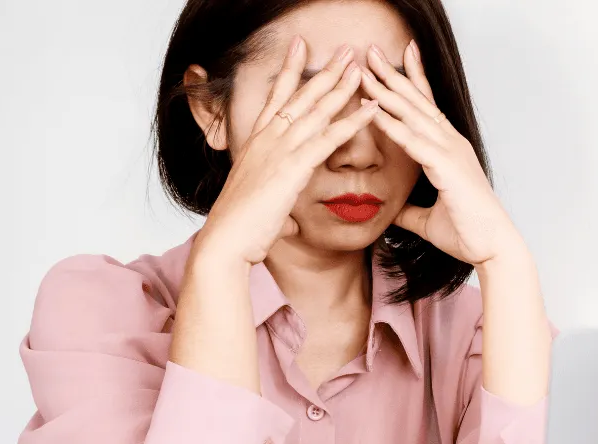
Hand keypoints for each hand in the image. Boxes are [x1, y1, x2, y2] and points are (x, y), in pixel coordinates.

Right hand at [194, 37, 379, 265]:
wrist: (226, 240)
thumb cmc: (240, 229)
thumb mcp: (261, 210)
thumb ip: (277, 208)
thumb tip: (286, 224)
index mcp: (256, 144)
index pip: (276, 98)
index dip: (290, 71)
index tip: (301, 47)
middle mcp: (266, 140)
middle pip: (300, 96)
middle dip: (324, 70)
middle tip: (346, 50)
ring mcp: (279, 151)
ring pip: (316, 110)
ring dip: (341, 87)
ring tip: (361, 67)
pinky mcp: (293, 167)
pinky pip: (329, 138)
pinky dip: (352, 121)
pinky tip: (371, 108)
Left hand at [360, 41, 523, 266]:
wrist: (492, 247)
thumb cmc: (467, 232)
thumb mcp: (428, 219)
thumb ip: (410, 210)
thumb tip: (393, 211)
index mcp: (450, 149)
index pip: (428, 106)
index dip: (412, 79)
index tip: (398, 56)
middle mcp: (452, 143)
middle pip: (417, 101)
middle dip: (393, 74)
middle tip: (369, 51)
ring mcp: (451, 152)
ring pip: (413, 114)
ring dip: (387, 90)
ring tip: (364, 69)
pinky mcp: (447, 167)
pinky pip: (413, 141)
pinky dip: (392, 124)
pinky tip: (373, 109)